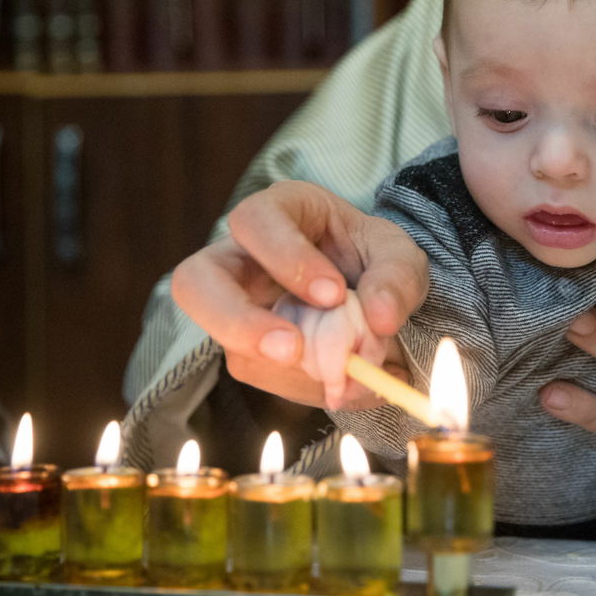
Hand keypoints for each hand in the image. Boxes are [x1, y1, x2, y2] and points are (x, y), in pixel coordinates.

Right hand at [171, 180, 426, 407]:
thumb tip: (381, 320)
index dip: (286, 258)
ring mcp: (236, 306)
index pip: (255, 221)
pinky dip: (301, 384)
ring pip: (223, 341)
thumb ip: (396, 280)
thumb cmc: (376, 261)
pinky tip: (339, 380)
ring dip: (283, 367)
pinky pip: (258, 373)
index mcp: (280, 210)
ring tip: (339, 375)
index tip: (333, 294)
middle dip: (238, 321)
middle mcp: (241, 256)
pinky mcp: (245, 348)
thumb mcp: (400, 258)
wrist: (375, 298)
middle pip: (195, 281)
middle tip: (289, 349)